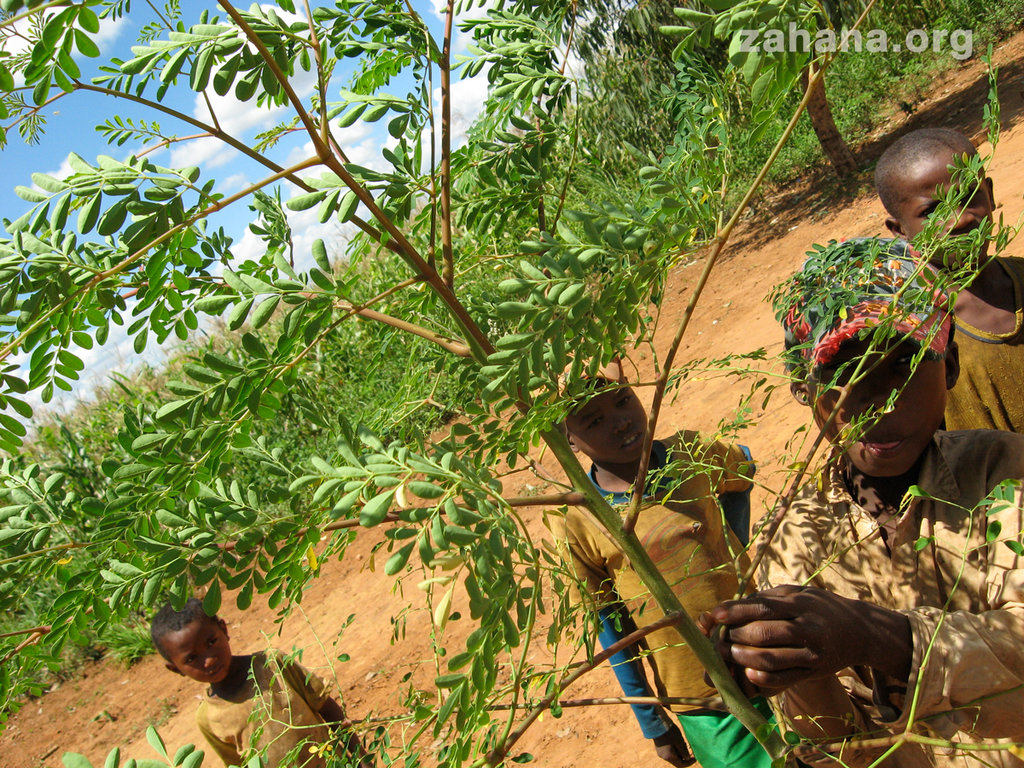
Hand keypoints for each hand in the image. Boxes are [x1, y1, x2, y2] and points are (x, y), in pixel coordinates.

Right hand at [652, 726, 695, 766]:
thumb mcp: (679, 741)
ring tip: (684, 743)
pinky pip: (669, 752)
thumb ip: (684, 751)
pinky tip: (677, 742)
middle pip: (677, 761)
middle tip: (691, 750)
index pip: (681, 765)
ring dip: (680, 752)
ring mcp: (660, 753)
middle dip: (685, 756)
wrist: (657, 723)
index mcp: (669, 756)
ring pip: (673, 756)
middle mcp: (664, 757)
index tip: (695, 757)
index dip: (689, 762)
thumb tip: (687, 758)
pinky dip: (675, 750)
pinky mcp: (659, 748)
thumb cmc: (669, 732)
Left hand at [702, 585, 910, 695]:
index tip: (714, 615)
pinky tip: (748, 674)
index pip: (762, 607)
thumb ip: (768, 597)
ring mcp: (812, 652)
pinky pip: (786, 678)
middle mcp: (807, 628)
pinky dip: (764, 678)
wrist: (861, 631)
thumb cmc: (819, 608)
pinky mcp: (814, 671)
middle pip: (764, 634)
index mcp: (800, 604)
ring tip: (728, 654)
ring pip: (772, 659)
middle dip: (735, 636)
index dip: (735, 611)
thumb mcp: (798, 593)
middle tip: (719, 638)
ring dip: (744, 658)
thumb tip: (734, 604)